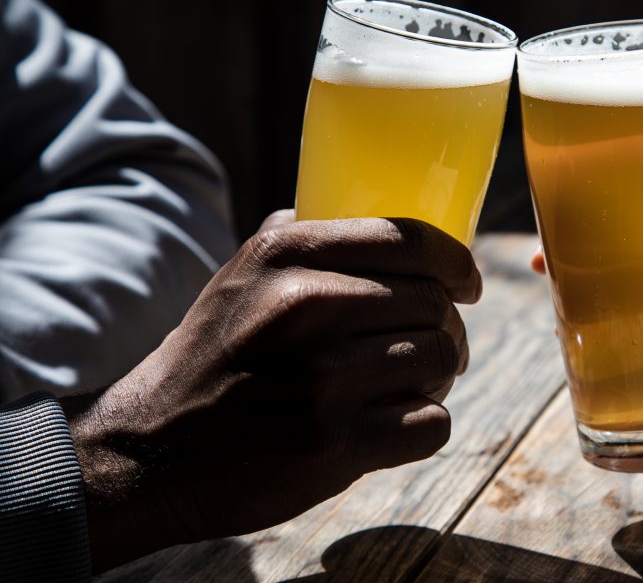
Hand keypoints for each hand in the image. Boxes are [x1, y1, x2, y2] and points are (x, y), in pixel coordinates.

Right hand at [64, 212, 480, 571]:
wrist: (153, 450)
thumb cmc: (213, 356)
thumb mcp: (241, 275)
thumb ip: (301, 237)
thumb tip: (372, 215)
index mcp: (286, 256)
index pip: (410, 240)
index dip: (455, 261)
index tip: (466, 281)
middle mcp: (304, 308)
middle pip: (433, 304)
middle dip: (446, 326)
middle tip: (432, 342)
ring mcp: (322, 380)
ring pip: (441, 360)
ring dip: (438, 375)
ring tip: (409, 383)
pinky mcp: (335, 445)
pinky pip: (432, 422)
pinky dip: (424, 424)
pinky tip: (393, 423)